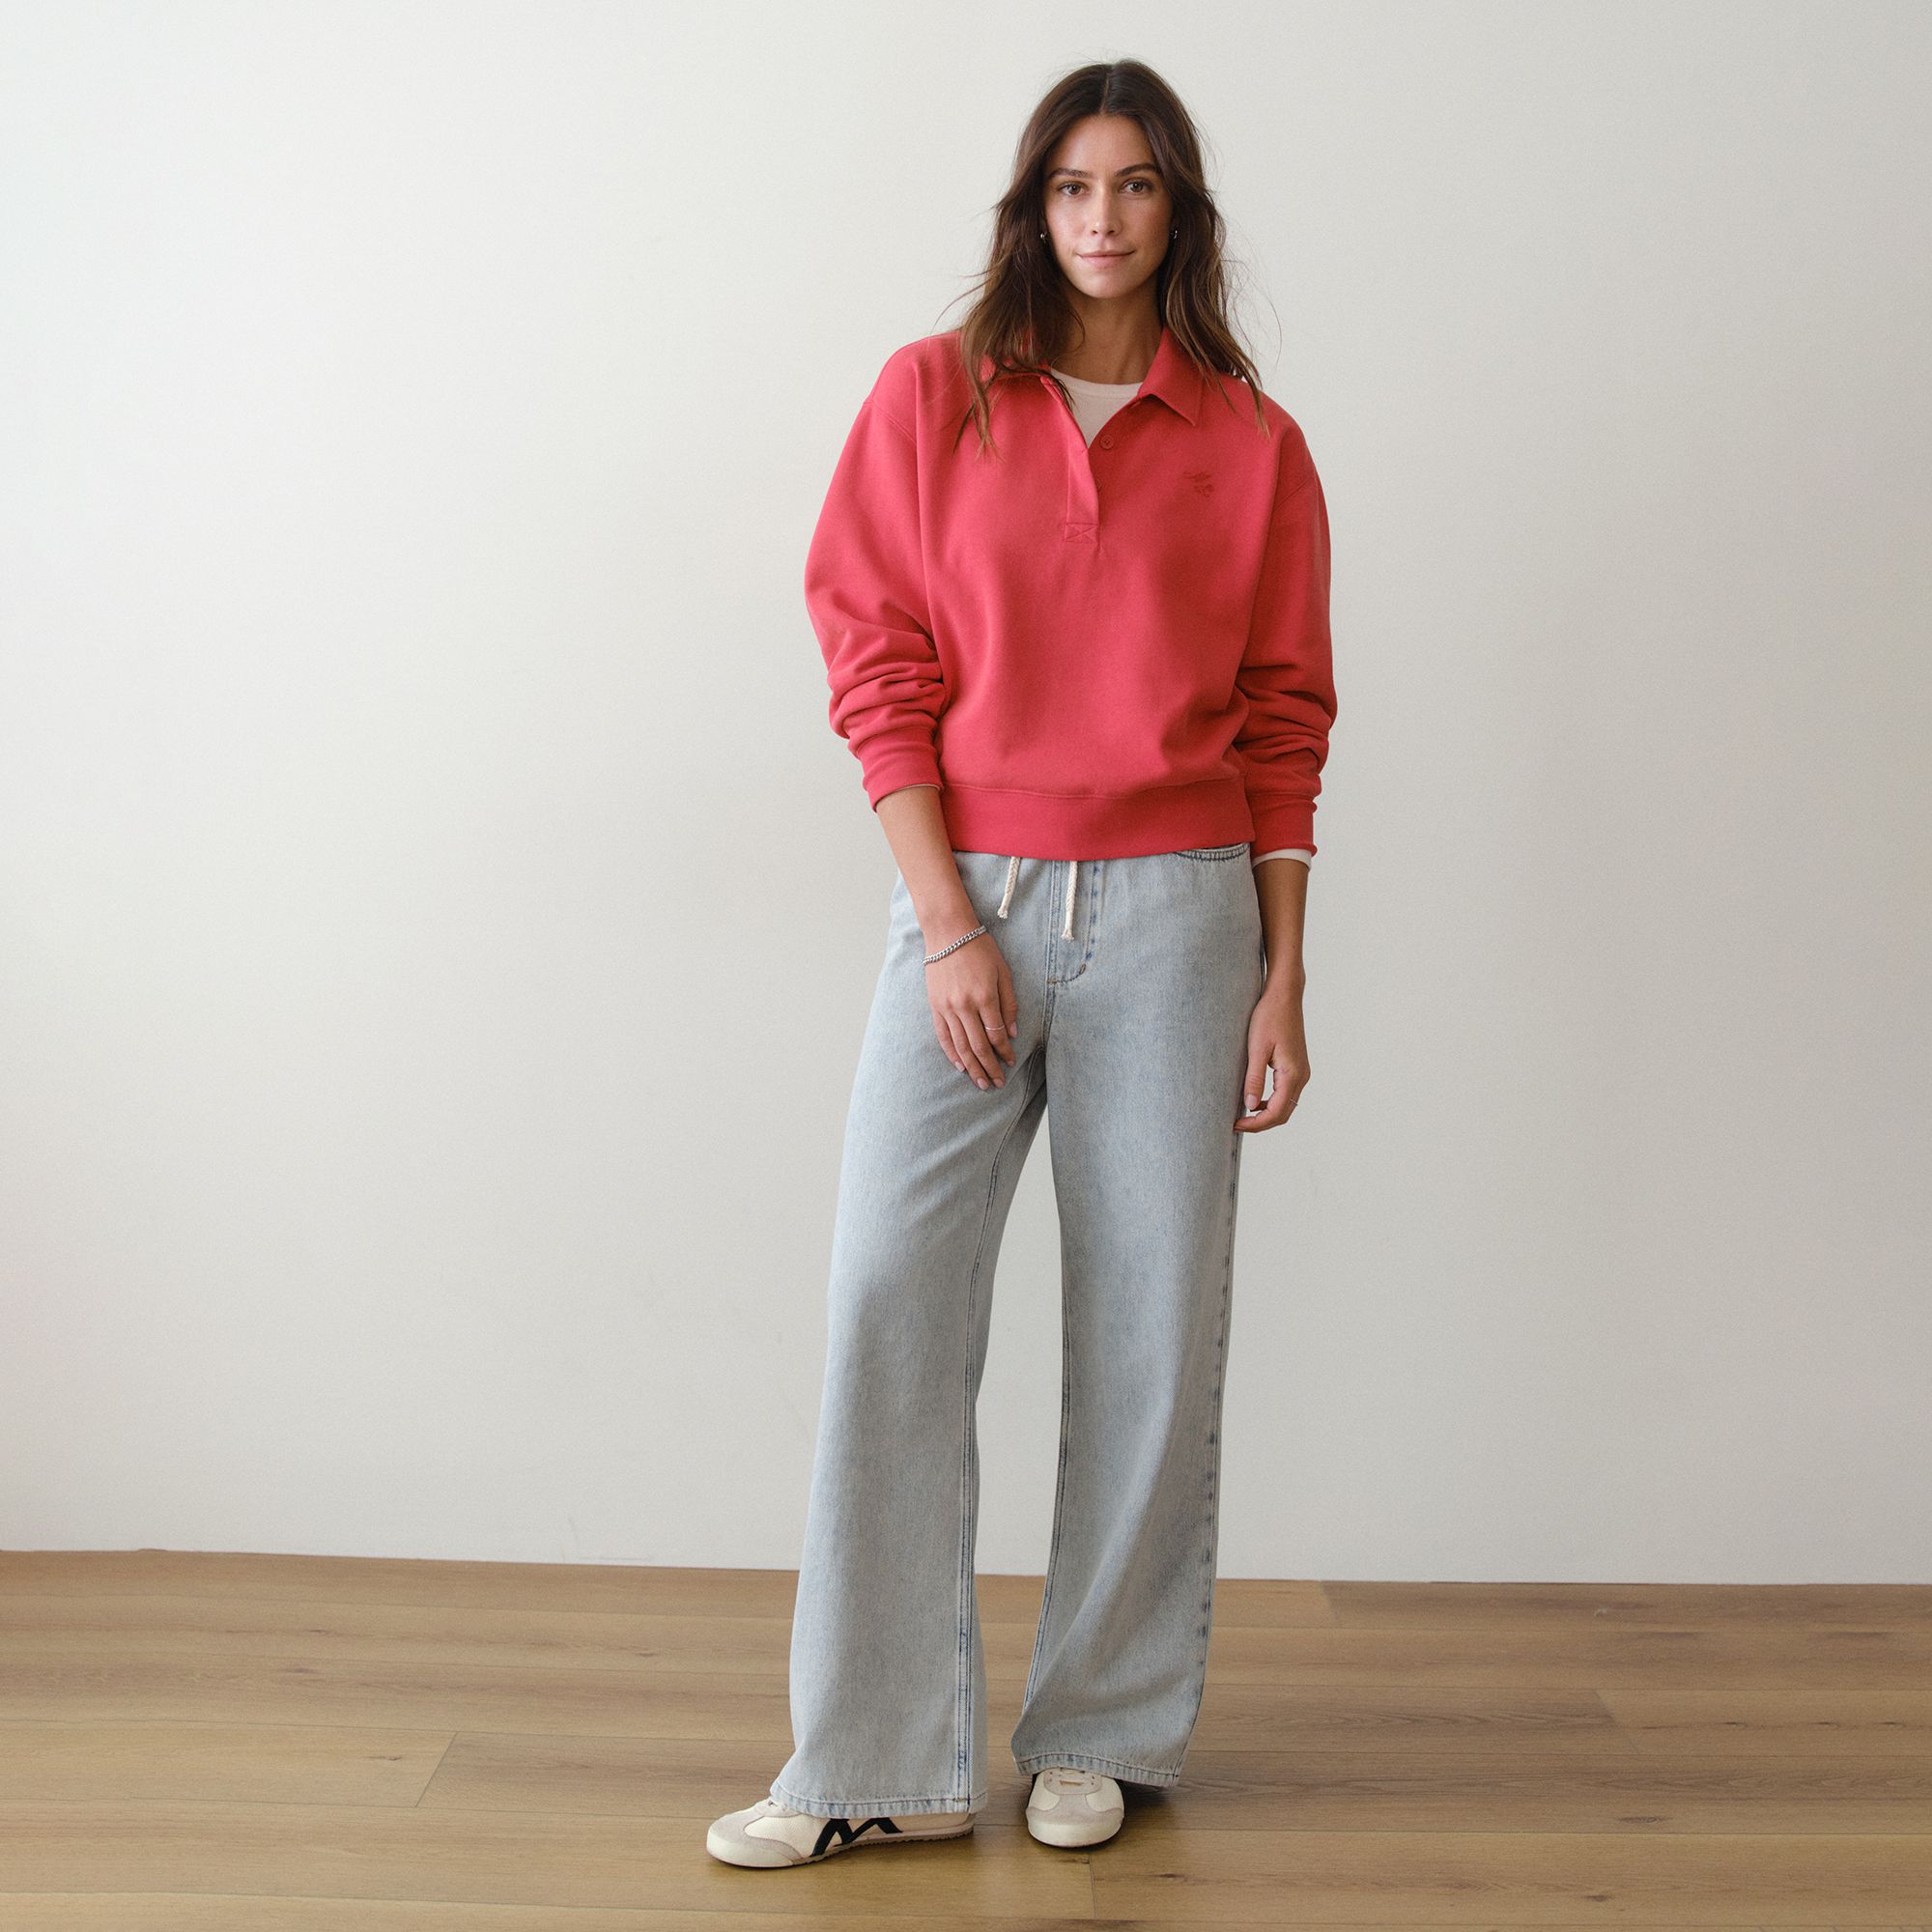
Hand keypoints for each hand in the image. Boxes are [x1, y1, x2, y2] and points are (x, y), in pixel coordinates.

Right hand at [925, 932, 1018, 1090]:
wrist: (948, 933)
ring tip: (980, 1082)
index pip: (996, 1035)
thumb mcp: (1003, 972)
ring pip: (960, 1046)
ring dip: (972, 1067)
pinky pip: (943, 1036)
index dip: (1004, 1053)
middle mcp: (965, 1006)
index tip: (1011, 1063)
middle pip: (979, 1046)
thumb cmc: (980, 949)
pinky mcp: (935, 1006)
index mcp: (985, 997)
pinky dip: (951, 1053)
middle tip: (996, 1084)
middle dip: (989, 1068)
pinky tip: (960, 1066)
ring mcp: (947, 1007)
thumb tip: (1011, 1033)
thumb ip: (1009, 1004)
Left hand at [1235, 976, 1308, 1131]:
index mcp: (1292, 1074)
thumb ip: (1254, 1079)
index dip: (1256, 1124)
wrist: (1284, 996)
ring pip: (1285, 1105)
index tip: (1235, 1125)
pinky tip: (1253, 1099)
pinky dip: (1270, 1102)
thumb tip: (1249, 1107)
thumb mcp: (1257, 1049)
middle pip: (1283, 1114)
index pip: (1276, 1113)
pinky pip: (1285, 1093)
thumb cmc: (1269, 1017)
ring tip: (1242, 1115)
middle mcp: (1301, 1077)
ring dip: (1266, 1114)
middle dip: (1260, 1123)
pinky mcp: (1296, 1067)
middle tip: (1236, 1124)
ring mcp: (1301, 1072)